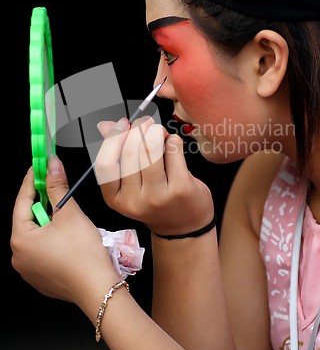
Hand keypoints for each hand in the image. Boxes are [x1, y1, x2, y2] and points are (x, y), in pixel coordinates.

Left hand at [11, 160, 118, 304]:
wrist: (98, 288)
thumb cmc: (83, 253)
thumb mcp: (69, 213)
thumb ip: (57, 187)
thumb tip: (52, 165)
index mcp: (20, 239)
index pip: (22, 201)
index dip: (32, 181)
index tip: (39, 167)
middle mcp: (19, 257)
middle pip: (29, 219)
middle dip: (43, 202)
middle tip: (55, 186)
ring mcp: (29, 270)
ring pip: (37, 236)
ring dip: (49, 221)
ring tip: (66, 213)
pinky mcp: (42, 279)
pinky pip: (44, 251)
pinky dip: (53, 239)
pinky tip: (68, 236)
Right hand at [96, 117, 213, 235]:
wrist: (183, 227)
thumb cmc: (155, 199)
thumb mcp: (130, 183)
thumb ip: (117, 152)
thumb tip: (106, 125)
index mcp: (116, 198)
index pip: (105, 164)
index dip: (113, 138)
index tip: (123, 123)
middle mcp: (134, 201)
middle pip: (129, 153)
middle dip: (138, 129)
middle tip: (146, 123)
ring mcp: (158, 196)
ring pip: (151, 151)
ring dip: (155, 132)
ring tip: (158, 131)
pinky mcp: (180, 189)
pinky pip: (173, 152)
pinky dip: (173, 140)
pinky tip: (173, 143)